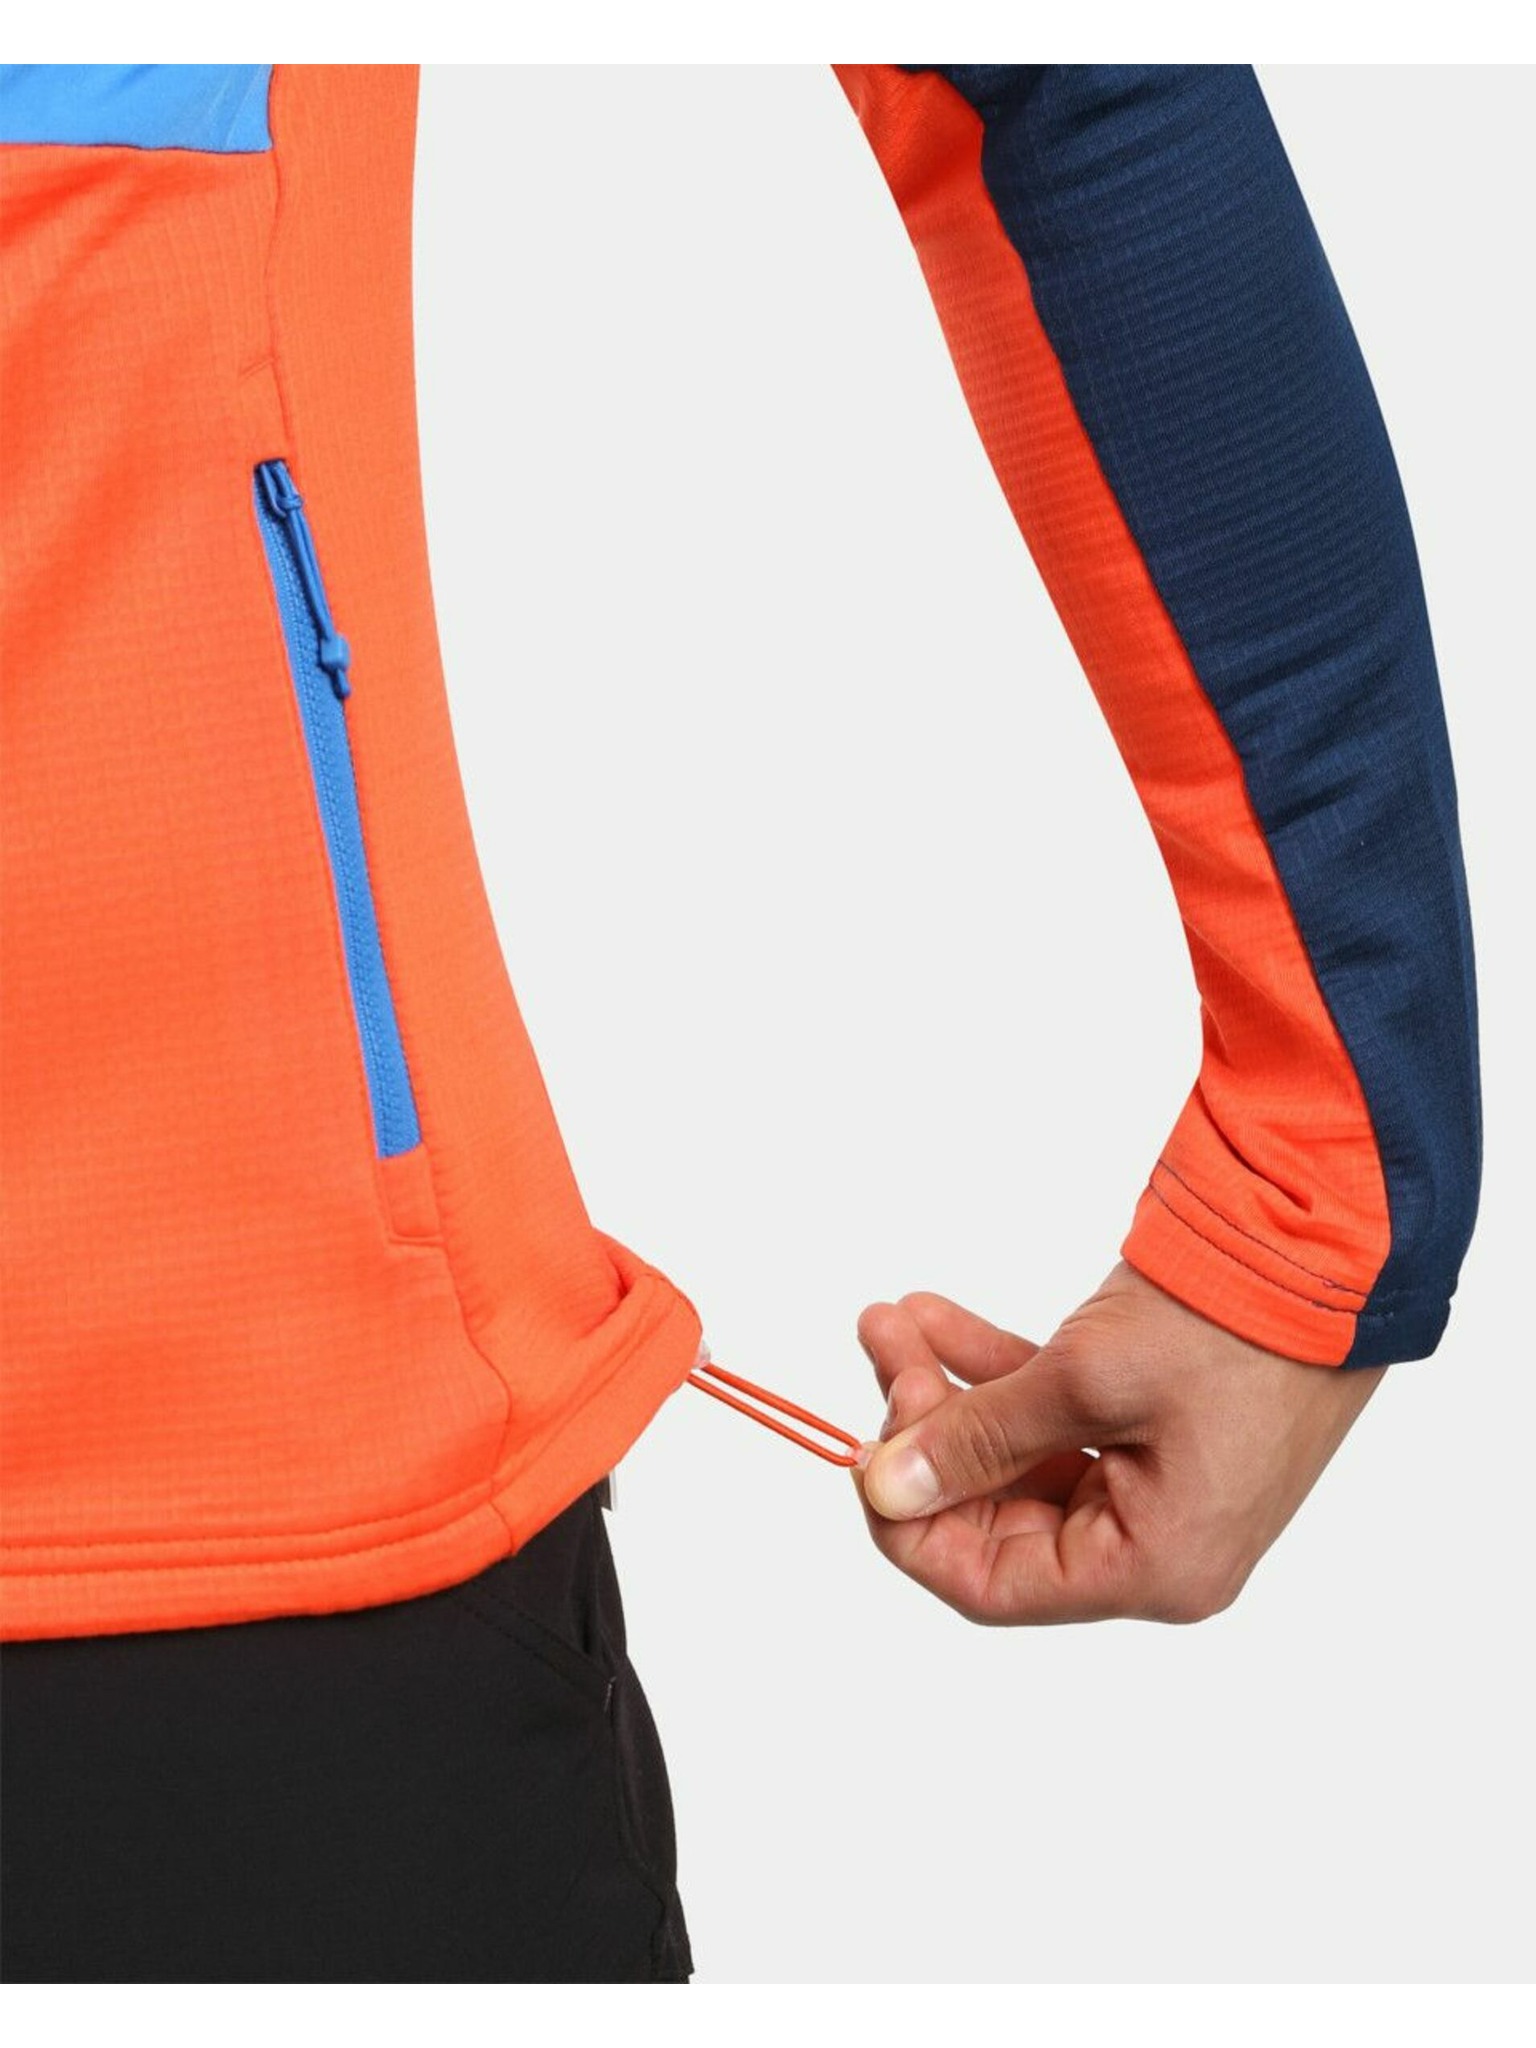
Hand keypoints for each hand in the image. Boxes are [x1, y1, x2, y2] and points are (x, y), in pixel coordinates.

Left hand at [854, 1262, 1383, 1623]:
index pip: (990, 1582)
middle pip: (997, 1514)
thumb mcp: (1083, 1380)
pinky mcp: (1152, 1428)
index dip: (912, 1522)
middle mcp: (1155, 1545)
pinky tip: (937, 1318)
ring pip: (1016, 1456)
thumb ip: (976, 1438)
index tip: (862, 1449)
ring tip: (896, 1318)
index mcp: (1152, 1567)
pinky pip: (1052, 1419)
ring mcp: (1155, 1485)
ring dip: (951, 1387)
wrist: (1324, 1245)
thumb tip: (885, 1485)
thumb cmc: (1231, 1327)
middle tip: (885, 1347)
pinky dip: (997, 1370)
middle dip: (926, 1428)